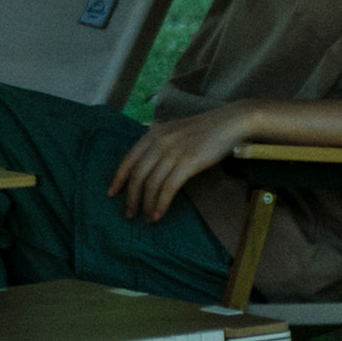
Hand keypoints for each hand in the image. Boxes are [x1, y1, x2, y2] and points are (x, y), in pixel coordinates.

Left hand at [106, 102, 250, 223]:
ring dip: (146, 204)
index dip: (118, 178)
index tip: (111, 194)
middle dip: (131, 197)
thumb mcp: (176, 131)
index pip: (129, 158)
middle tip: (129, 214)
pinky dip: (161, 204)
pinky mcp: (188, 162)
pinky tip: (159, 214)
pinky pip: (168, 188)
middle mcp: (160, 141)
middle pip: (137, 174)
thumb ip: (160, 143)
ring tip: (147, 218)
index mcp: (154, 133)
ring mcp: (174, 151)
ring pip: (151, 184)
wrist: (230, 122)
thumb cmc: (205, 129)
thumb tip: (147, 166)